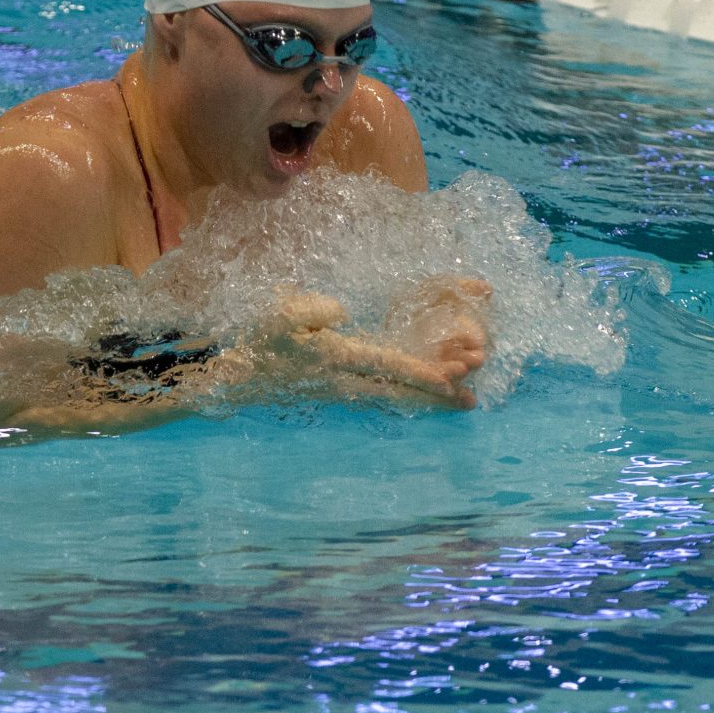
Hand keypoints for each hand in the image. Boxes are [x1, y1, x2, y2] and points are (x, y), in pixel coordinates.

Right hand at [260, 287, 480, 408]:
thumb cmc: (261, 342)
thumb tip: (344, 312)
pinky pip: (385, 397)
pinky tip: (426, 400)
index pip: (386, 365)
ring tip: (462, 402)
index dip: (419, 371)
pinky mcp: (343, 394)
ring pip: (395, 397)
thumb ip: (313, 309)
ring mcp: (346, 392)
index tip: (450, 378)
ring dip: (428, 401)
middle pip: (400, 391)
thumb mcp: (280, 316)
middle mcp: (347, 382)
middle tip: (472, 401)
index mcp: (337, 358)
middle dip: (436, 396)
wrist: (241, 378)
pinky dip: (410, 398)